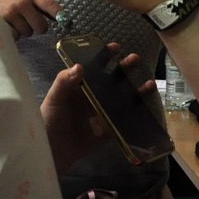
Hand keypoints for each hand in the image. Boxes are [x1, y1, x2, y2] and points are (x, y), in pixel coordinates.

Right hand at [0, 0, 60, 39]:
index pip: (49, 4)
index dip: (58, 14)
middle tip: (33, 21)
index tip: (66, 21)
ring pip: (28, 33)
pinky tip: (10, 24)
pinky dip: (14, 33)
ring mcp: (10, 13)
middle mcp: (22, 3)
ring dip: (25, 29)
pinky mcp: (0, 23)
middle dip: (39, 27)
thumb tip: (61, 18)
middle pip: (41, 26)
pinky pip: (15, 36)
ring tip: (18, 19)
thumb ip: (43, 4)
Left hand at [42, 43, 155, 171]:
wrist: (51, 152)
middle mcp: (92, 97)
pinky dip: (135, 117)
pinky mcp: (106, 132)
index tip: (116, 47)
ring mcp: (101, 114)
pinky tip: (145, 110)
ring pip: (122, 100)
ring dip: (135, 91)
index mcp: (80, 86)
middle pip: (112, 80)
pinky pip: (123, 123)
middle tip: (135, 59)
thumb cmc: (48, 120)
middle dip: (124, 69)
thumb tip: (80, 66)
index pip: (94, 66)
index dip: (105, 55)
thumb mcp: (54, 98)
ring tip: (149, 84)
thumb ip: (64, 81)